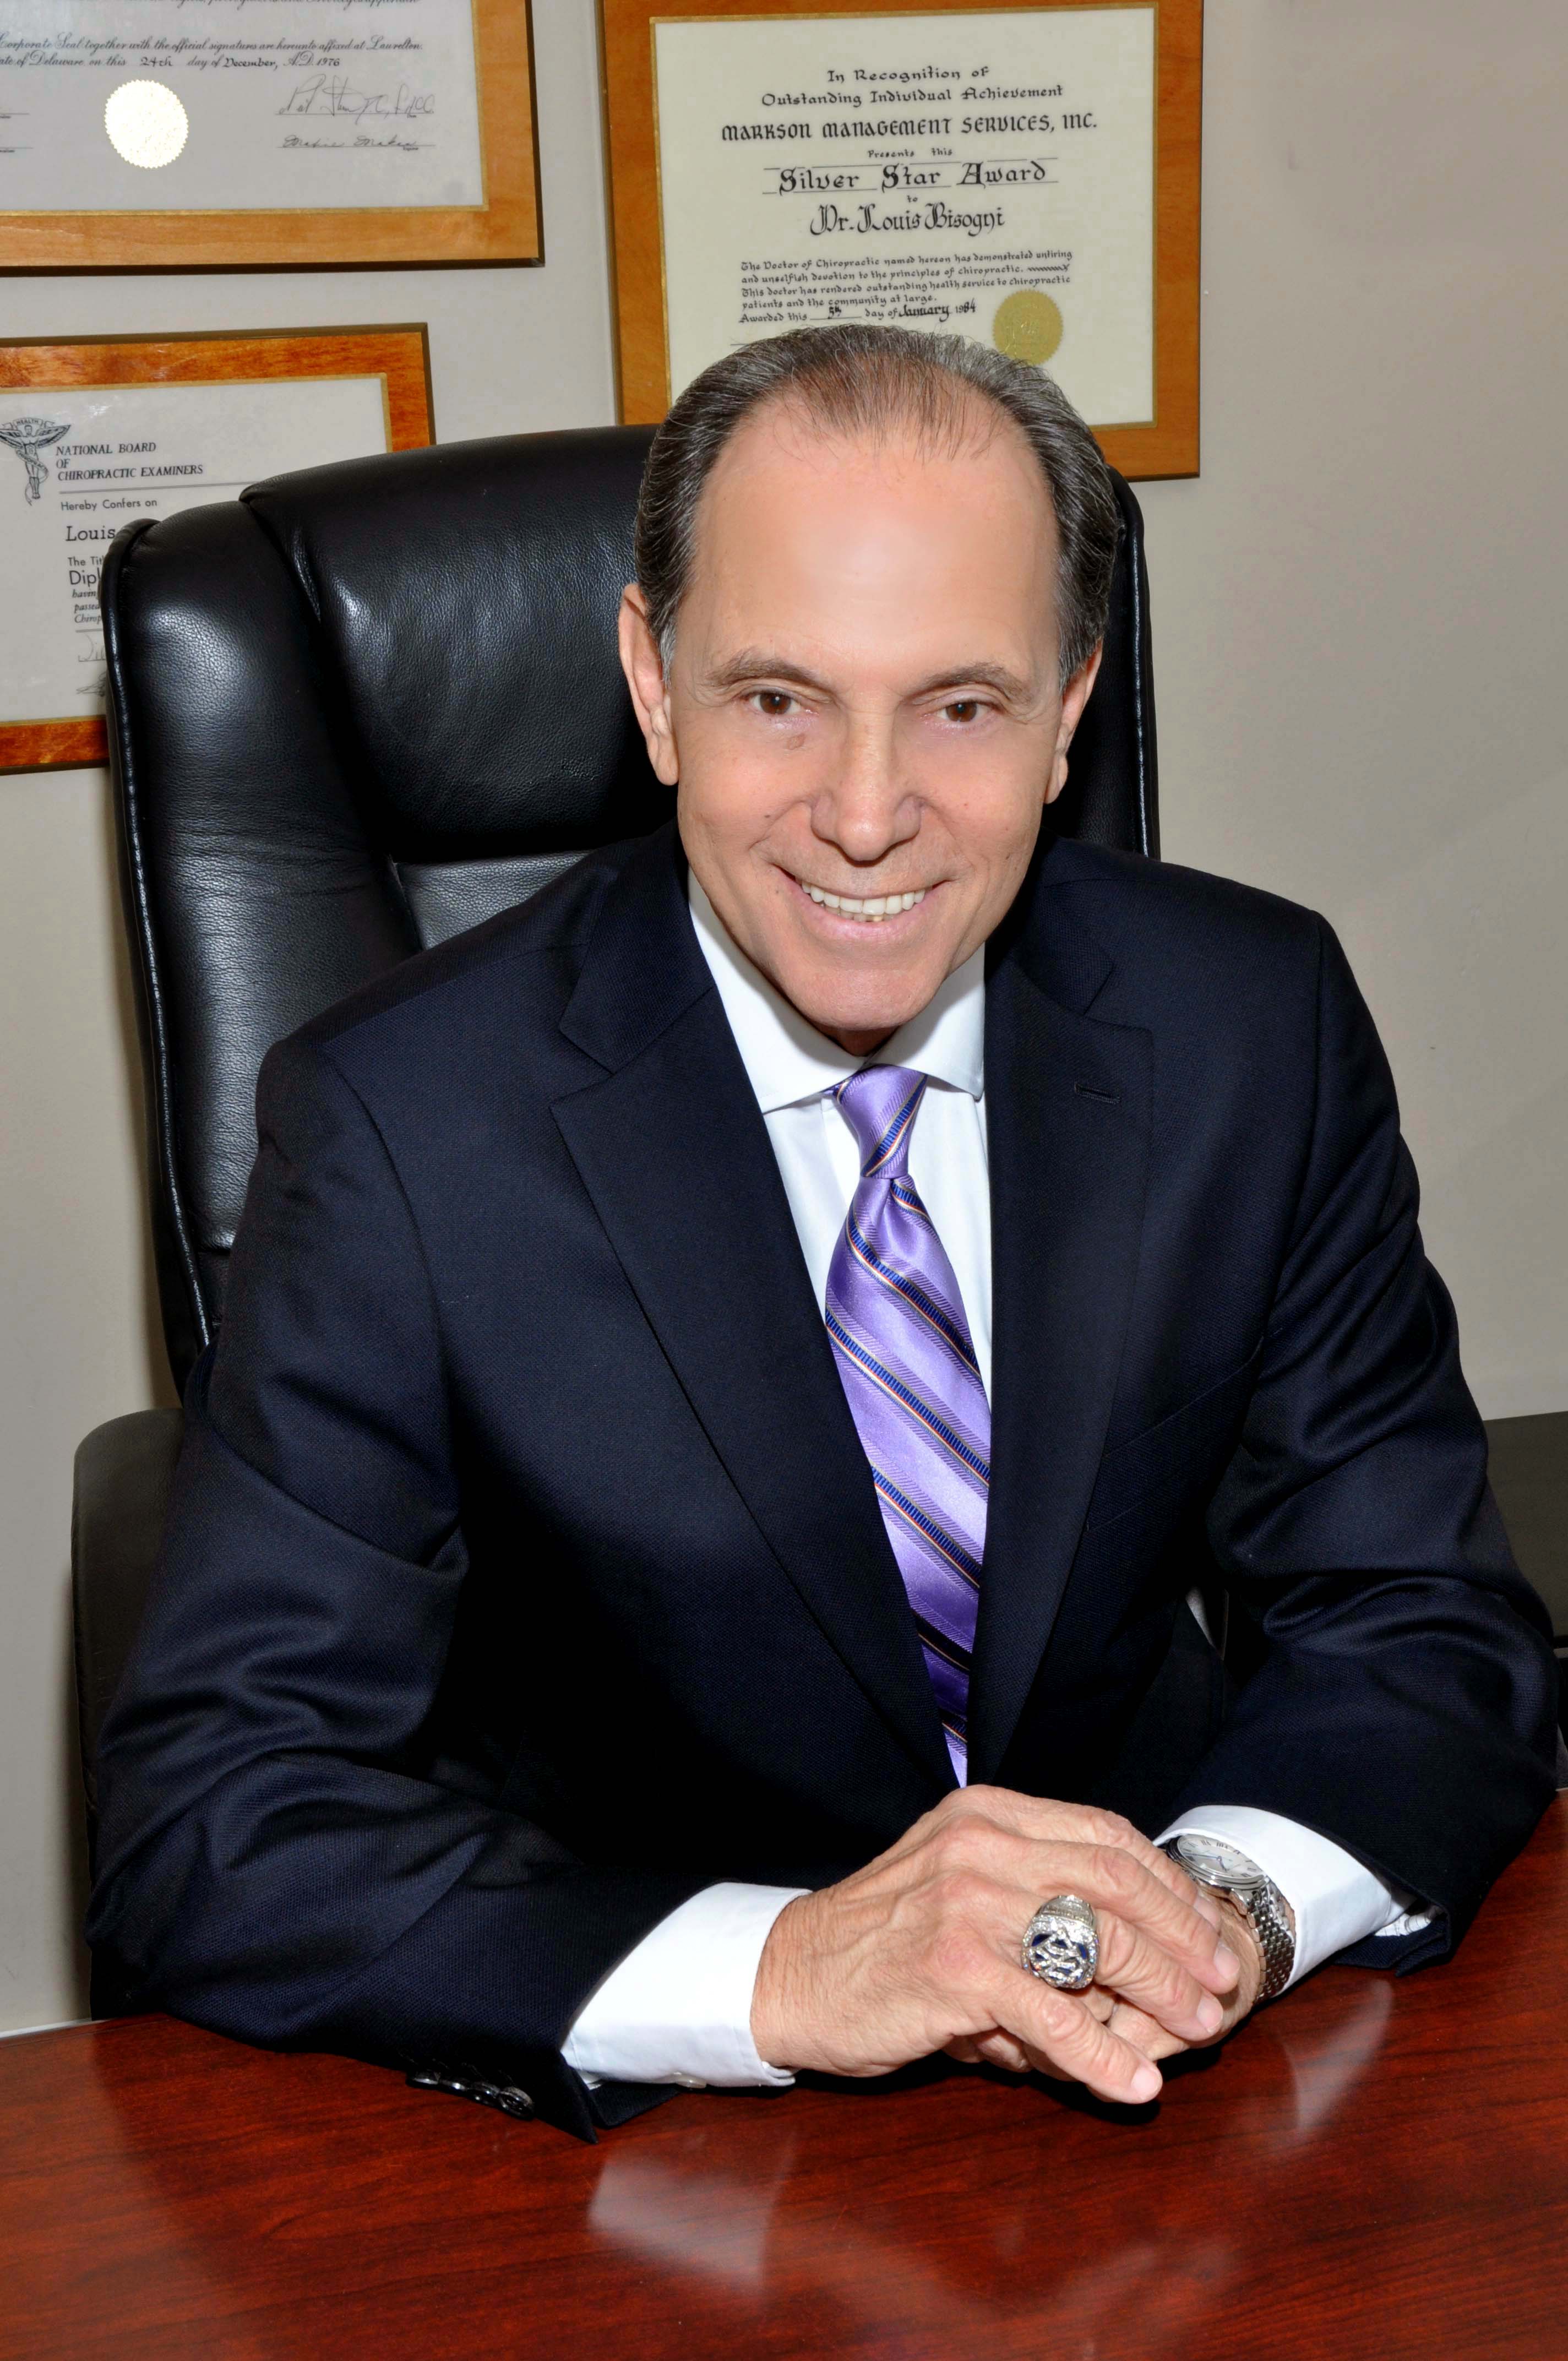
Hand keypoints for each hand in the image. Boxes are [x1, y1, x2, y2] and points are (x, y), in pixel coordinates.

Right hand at [750, 1787, 1244, 2107]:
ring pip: (1095, 1940)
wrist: (793, 1974)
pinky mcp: (956, 1968)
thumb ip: (1031, 1890)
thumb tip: (1133, 1936)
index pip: (1104, 1834)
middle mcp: (982, 1845)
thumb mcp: (957, 1884)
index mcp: (988, 1815)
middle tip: (1220, 1978)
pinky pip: (1052, 2014)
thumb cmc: (882, 1938)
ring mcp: (967, 1902)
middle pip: (1114, 1881)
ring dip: (1161, 1991)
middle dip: (1181, 1934)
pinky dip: (1102, 2055)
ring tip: (1198, 2028)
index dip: (1166, 1881)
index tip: (1205, 1923)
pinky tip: (1134, 2084)